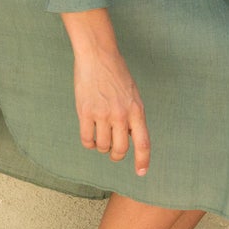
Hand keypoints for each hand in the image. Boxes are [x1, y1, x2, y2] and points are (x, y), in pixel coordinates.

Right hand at [60, 8, 151, 174]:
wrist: (98, 55)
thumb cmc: (116, 72)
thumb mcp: (132, 94)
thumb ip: (132, 115)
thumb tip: (129, 136)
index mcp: (136, 110)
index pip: (143, 143)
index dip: (143, 161)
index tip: (141, 172)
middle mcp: (121, 115)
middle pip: (121, 149)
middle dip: (117, 155)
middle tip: (114, 152)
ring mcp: (103, 114)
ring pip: (103, 146)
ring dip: (102, 147)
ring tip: (100, 137)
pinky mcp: (86, 112)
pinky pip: (87, 139)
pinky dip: (89, 143)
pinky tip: (89, 136)